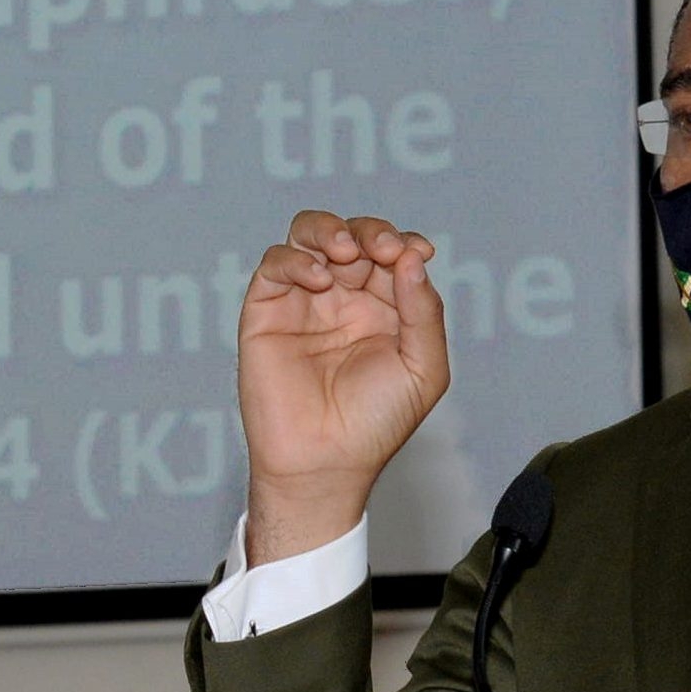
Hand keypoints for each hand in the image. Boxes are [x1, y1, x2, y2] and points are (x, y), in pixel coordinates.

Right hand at [238, 210, 448, 563]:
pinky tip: (318, 281)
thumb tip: (412, 256)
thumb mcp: (423, 368)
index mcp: (383, 306)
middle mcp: (343, 296)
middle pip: (353, 234)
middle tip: (383, 250)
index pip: (391, 253)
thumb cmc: (377, 423)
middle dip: (371, 232)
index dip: (403, 242)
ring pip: (308, 235)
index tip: (416, 252)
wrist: (324, 462)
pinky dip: (295, 260)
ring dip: (329, 229)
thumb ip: (423, 312)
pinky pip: (275, 264)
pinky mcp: (267, 310)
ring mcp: (304, 300)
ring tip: (346, 251)